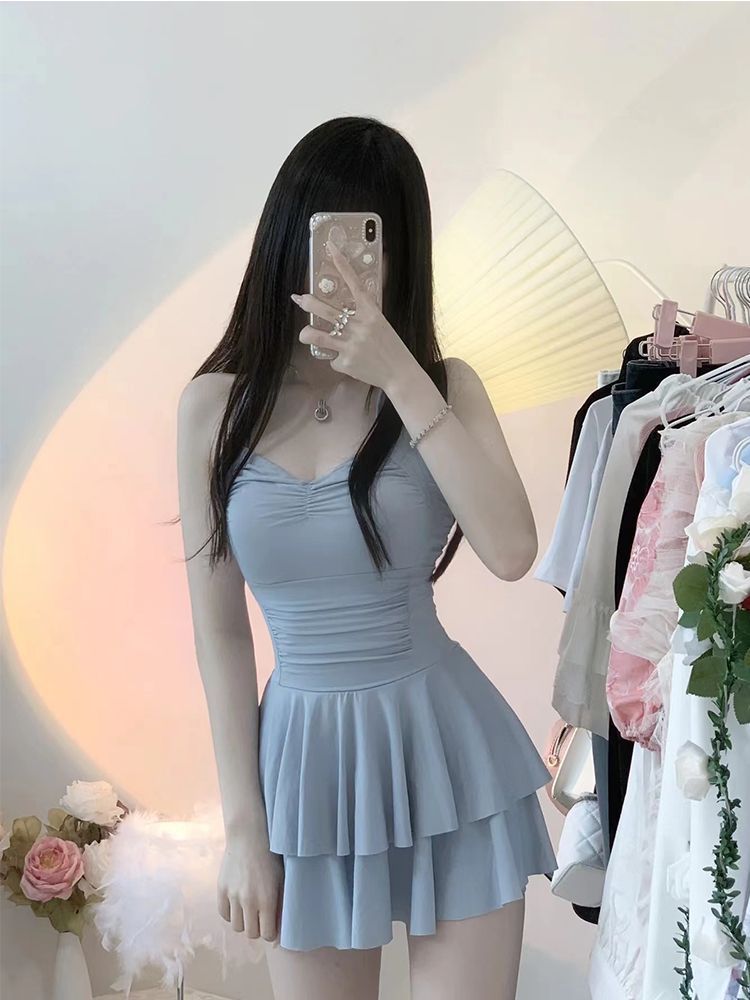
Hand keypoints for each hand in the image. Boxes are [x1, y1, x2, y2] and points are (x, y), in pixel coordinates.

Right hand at [217, 833, 283, 943]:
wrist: (249, 836)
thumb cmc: (271, 857)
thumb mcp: (281, 880)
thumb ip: (281, 906)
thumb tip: (278, 935)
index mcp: (267, 899)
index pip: (267, 934)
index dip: (271, 932)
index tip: (272, 924)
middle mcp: (248, 900)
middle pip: (251, 933)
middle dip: (257, 928)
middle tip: (261, 917)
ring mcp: (232, 895)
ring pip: (237, 926)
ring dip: (244, 922)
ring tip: (250, 909)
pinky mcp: (221, 889)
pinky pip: (224, 914)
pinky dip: (231, 913)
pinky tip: (238, 903)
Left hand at [291, 240, 414, 392]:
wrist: (400, 374)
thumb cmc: (390, 347)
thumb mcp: (381, 324)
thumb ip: (363, 315)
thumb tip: (345, 307)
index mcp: (371, 313)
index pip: (354, 283)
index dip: (342, 266)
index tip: (331, 249)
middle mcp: (359, 326)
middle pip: (324, 309)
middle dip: (308, 302)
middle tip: (299, 299)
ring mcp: (350, 345)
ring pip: (316, 335)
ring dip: (306, 333)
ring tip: (306, 334)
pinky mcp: (345, 363)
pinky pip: (331, 358)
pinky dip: (336, 359)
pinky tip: (347, 362)